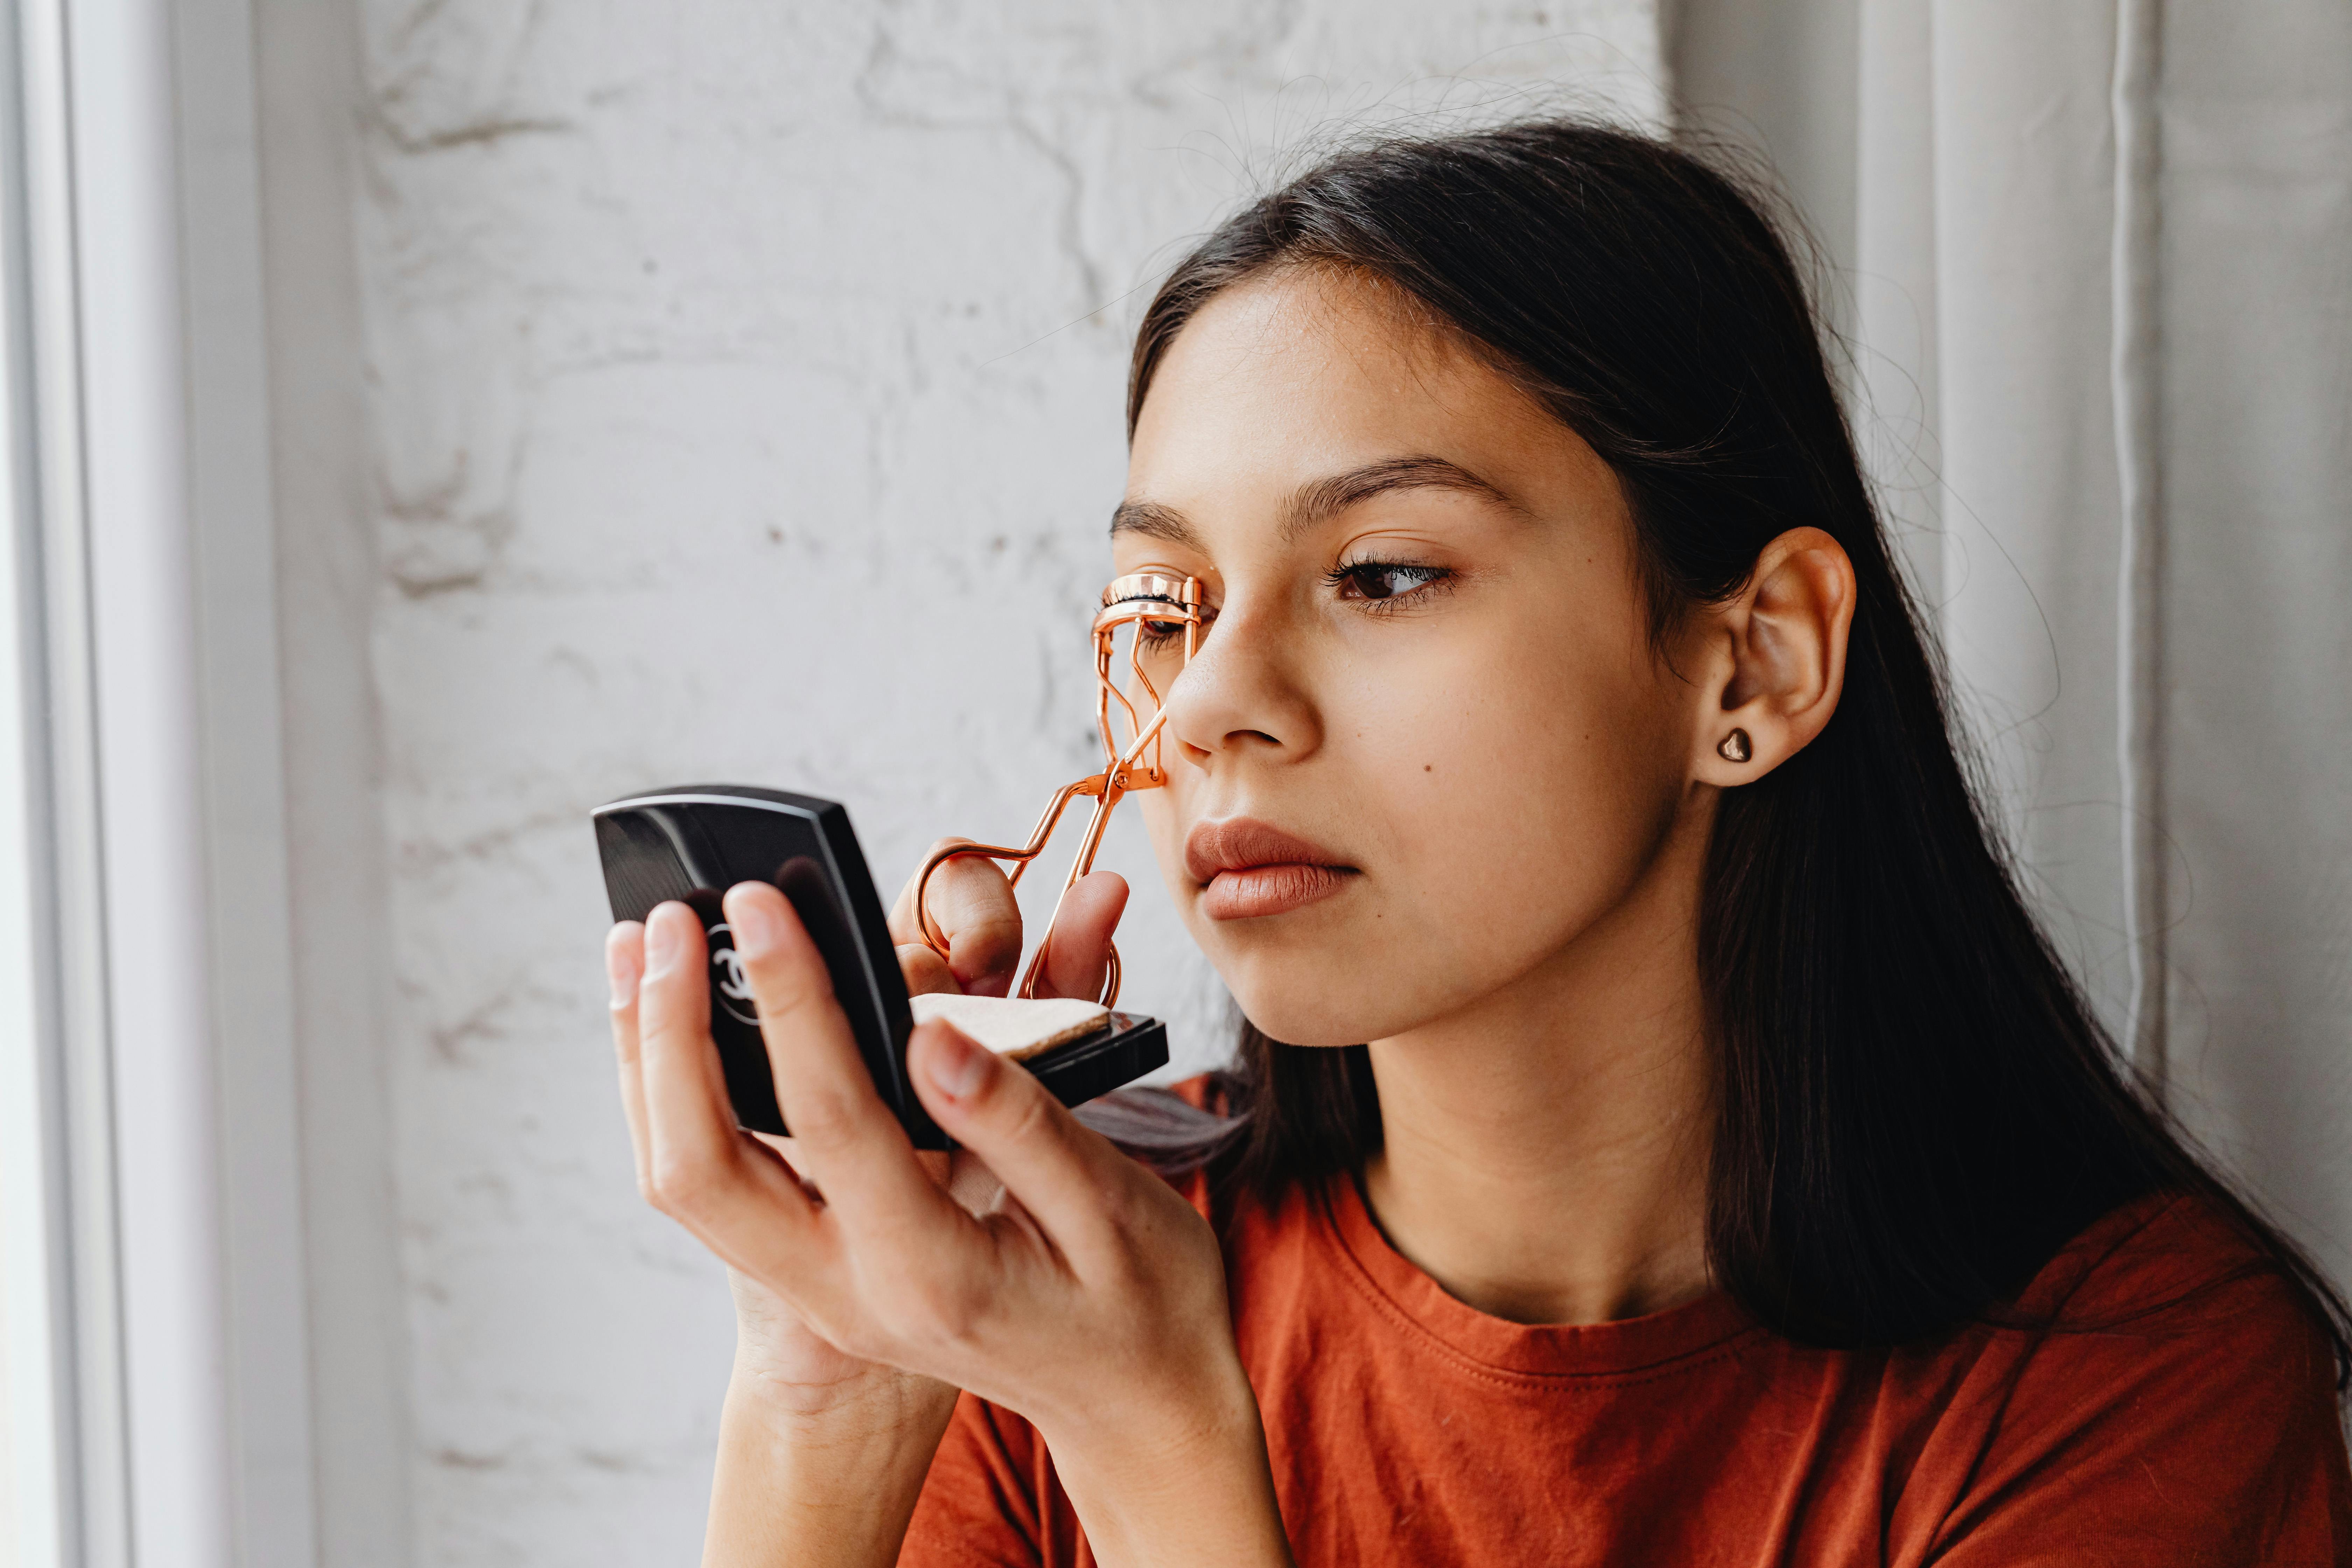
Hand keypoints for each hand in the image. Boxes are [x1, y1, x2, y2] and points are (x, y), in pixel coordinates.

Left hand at [609, 848, 1127, 1414]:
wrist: (1134, 1408)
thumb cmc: (1143, 1302)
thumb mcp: (1113, 1210)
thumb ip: (1020, 1122)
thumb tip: (935, 1033)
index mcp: (930, 1272)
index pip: (832, 1115)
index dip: (792, 999)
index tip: (765, 904)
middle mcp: (849, 1290)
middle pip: (703, 1167)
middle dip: (671, 1033)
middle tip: (669, 919)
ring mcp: (822, 1290)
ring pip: (686, 1179)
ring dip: (651, 1060)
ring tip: (637, 948)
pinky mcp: (818, 1272)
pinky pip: (712, 1184)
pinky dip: (676, 1095)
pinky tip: (674, 1022)